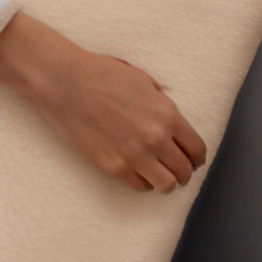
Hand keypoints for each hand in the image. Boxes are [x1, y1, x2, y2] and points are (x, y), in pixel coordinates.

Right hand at [25, 48, 206, 193]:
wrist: (65, 82)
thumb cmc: (101, 74)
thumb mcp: (142, 80)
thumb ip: (161, 103)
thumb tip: (168, 118)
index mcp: (167, 114)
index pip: (196, 148)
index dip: (197, 157)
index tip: (193, 160)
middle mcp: (155, 138)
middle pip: (184, 170)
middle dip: (184, 171)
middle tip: (177, 170)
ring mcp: (134, 155)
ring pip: (166, 185)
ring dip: (166, 181)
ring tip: (159, 175)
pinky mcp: (113, 166)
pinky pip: (140, 186)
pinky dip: (143, 182)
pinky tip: (138, 173)